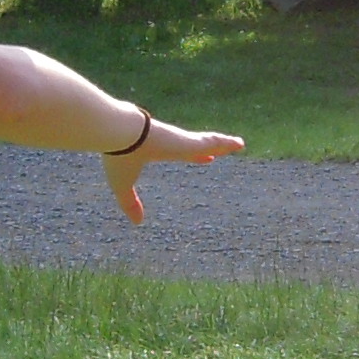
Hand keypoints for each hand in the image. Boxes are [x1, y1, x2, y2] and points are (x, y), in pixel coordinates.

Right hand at [100, 117, 242, 223]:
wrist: (118, 136)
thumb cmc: (118, 157)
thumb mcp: (123, 184)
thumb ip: (130, 203)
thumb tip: (137, 223)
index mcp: (159, 150)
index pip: (182, 153)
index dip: (194, 156)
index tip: (206, 159)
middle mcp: (173, 143)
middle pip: (197, 146)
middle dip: (210, 148)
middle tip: (220, 152)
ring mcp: (182, 141)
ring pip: (209, 141)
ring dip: (224, 143)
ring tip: (240, 144)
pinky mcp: (189, 141)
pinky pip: (213, 141)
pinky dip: (226, 142)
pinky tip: (239, 144)